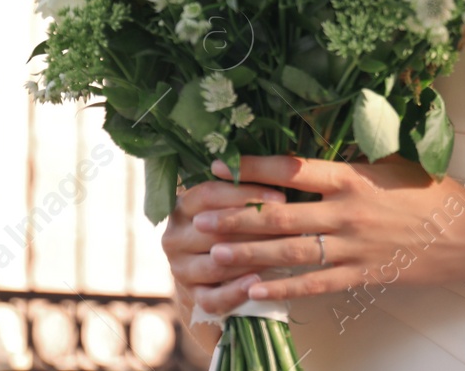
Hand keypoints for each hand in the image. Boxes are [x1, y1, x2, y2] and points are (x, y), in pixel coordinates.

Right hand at [162, 174, 289, 321]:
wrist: (212, 273)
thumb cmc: (230, 224)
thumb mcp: (230, 202)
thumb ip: (245, 186)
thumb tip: (284, 166)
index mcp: (182, 206)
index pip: (209, 194)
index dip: (246, 194)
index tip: (281, 198)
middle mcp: (174, 237)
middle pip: (215, 231)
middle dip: (256, 228)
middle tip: (290, 226)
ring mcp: (180, 269)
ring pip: (216, 264)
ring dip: (250, 258)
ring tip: (282, 251)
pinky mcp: (192, 297)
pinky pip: (212, 298)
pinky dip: (234, 292)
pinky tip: (256, 283)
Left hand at [194, 154, 464, 301]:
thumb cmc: (427, 191)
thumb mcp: (388, 163)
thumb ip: (348, 159)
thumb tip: (308, 147)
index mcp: (352, 176)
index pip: (293, 168)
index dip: (254, 166)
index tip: (223, 163)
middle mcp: (347, 211)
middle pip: (281, 214)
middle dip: (237, 216)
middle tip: (201, 217)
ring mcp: (353, 246)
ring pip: (290, 251)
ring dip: (249, 254)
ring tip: (214, 255)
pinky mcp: (361, 275)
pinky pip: (315, 283)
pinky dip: (282, 287)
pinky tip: (253, 290)